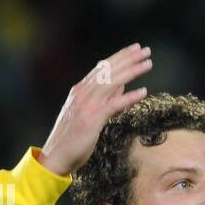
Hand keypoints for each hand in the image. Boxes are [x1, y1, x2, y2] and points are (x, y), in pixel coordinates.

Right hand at [38, 43, 153, 176]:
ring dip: (132, 71)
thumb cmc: (74, 137)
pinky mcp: (92, 119)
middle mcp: (83, 93)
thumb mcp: (89, 113)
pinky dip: (129, 97)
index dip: (120, 57)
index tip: (136, 49)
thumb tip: (122, 86)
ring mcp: (86, 105)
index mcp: (81, 90)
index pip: (103, 68)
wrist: (56, 155)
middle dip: (128, 59)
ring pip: (112, 82)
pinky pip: (113, 104)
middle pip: (108, 71)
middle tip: (145, 50)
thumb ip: (105, 98)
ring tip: (148, 64)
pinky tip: (143, 91)